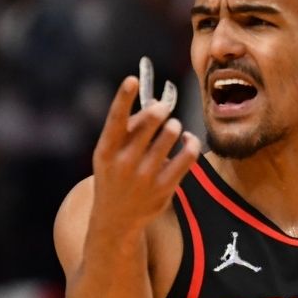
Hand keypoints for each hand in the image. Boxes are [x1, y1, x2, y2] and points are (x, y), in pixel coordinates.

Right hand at [90, 57, 200, 236]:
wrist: (116, 218)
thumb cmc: (114, 176)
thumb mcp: (110, 154)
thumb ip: (128, 129)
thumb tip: (156, 102)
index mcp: (106, 150)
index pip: (115, 119)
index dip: (123, 98)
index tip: (132, 79)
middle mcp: (124, 162)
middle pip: (150, 123)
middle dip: (161, 110)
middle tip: (164, 108)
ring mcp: (145, 175)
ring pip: (171, 134)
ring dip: (174, 126)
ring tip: (172, 128)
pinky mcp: (165, 186)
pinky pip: (187, 156)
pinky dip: (191, 142)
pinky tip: (188, 140)